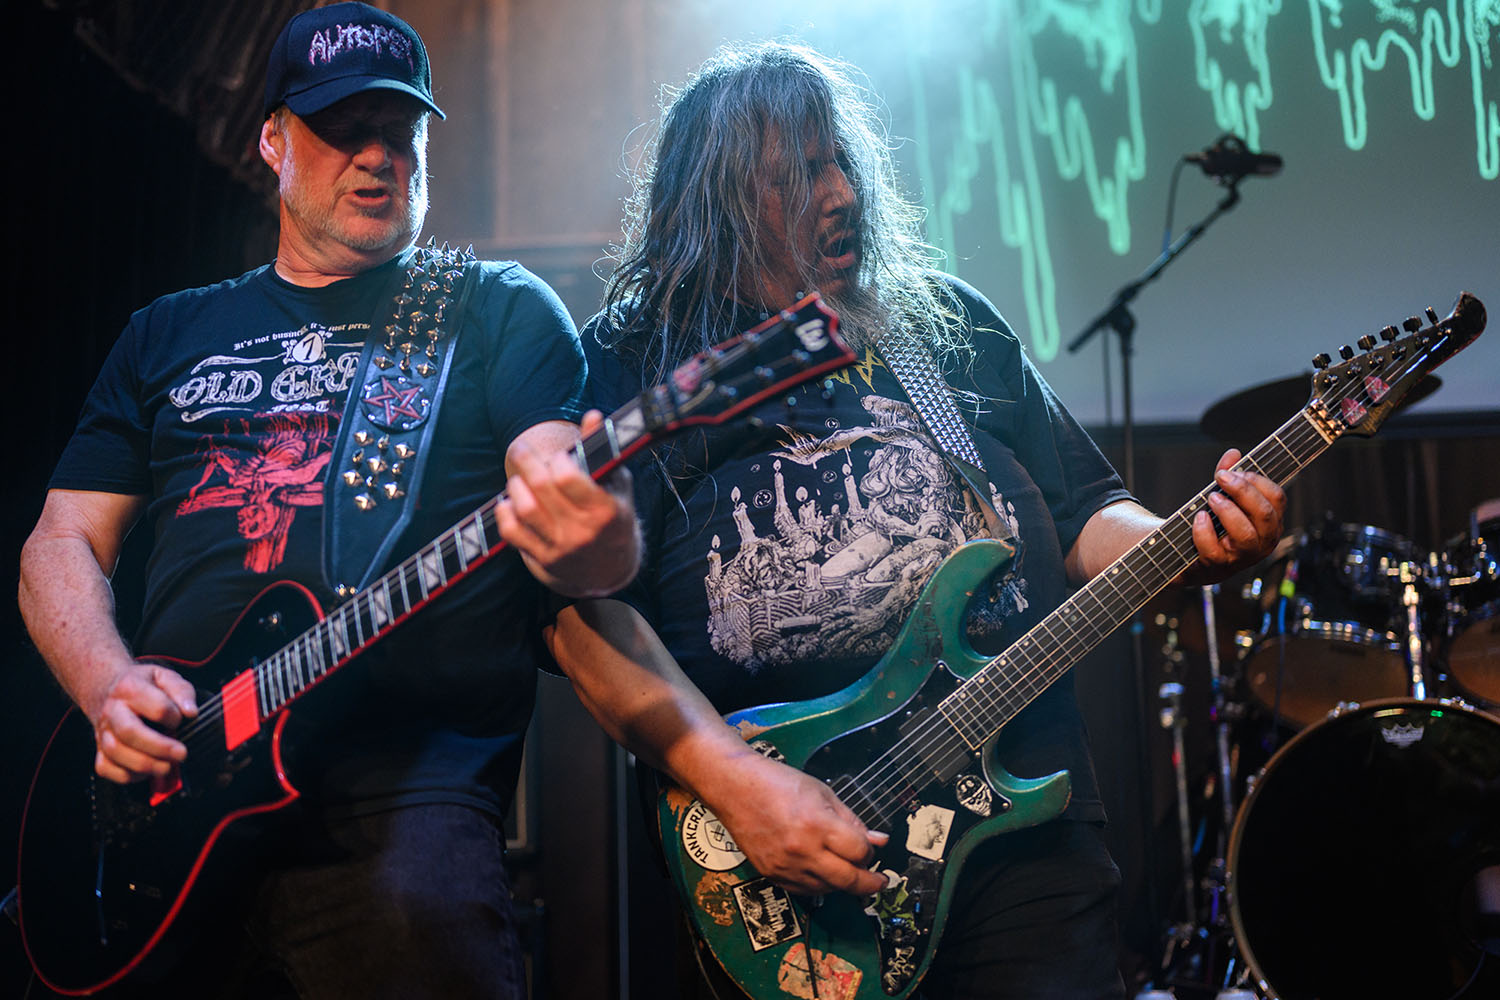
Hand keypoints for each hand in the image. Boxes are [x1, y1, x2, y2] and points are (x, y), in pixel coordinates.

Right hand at [89, 662, 197, 783]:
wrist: (107, 687)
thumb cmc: (142, 684)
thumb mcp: (165, 677)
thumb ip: (181, 691)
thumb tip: (191, 713)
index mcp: (130, 688)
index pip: (157, 707)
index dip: (174, 717)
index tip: (181, 720)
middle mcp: (112, 710)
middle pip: (130, 732)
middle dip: (159, 748)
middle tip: (181, 754)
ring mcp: (103, 731)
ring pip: (115, 753)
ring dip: (145, 765)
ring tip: (166, 767)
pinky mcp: (99, 749)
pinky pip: (105, 768)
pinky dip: (126, 775)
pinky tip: (145, 772)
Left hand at [497, 413, 638, 596]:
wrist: (611, 569)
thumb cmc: (614, 515)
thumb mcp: (616, 483)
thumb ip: (601, 450)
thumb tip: (593, 415)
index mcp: (605, 510)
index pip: (567, 477)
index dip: (557, 460)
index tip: (558, 457)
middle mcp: (582, 531)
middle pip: (541, 488)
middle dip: (526, 462)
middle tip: (520, 450)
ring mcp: (561, 547)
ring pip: (524, 509)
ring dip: (515, 486)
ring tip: (519, 478)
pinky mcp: (543, 560)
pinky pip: (511, 533)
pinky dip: (504, 512)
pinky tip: (510, 502)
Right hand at [699, 751, 889, 896]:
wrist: (736, 788)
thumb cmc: (779, 783)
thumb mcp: (823, 793)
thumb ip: (852, 820)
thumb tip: (878, 841)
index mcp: (817, 825)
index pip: (859, 852)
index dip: (870, 852)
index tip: (871, 848)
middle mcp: (802, 850)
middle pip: (848, 880)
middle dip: (869, 883)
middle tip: (879, 881)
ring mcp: (785, 866)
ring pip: (827, 889)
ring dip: (843, 883)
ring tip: (847, 870)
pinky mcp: (771, 874)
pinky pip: (804, 890)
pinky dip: (819, 885)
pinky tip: (824, 872)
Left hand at [1188, 448, 1285, 581]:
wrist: (1191, 558)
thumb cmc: (1215, 526)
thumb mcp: (1224, 498)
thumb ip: (1229, 475)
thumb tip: (1233, 453)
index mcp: (1270, 522)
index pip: (1277, 498)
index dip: (1258, 480)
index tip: (1238, 470)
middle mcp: (1262, 541)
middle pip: (1264, 513)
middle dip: (1243, 491)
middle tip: (1222, 478)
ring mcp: (1242, 557)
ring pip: (1245, 534)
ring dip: (1227, 511)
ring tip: (1211, 498)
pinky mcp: (1218, 566)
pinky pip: (1214, 550)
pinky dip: (1204, 531)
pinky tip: (1198, 518)